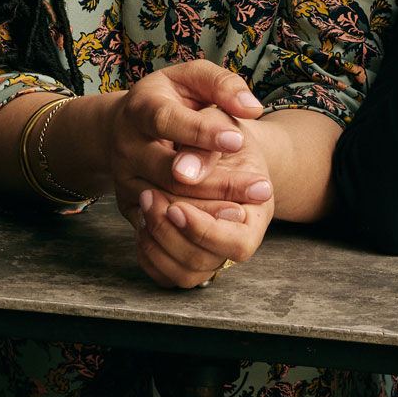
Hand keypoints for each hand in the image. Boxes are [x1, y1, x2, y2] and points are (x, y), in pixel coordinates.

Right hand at [105, 60, 272, 225]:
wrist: (126, 128)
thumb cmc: (170, 100)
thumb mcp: (192, 79)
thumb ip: (223, 85)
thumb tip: (251, 107)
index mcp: (140, 109)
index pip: (165, 121)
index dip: (201, 133)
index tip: (238, 140)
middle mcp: (126, 148)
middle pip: (169, 174)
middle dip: (217, 184)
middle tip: (262, 187)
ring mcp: (126, 181)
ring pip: (167, 206)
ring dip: (209, 213)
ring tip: (249, 212)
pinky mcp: (130, 207)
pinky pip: (159, 228)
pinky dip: (190, 233)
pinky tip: (224, 230)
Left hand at [133, 119, 279, 286]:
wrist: (213, 139)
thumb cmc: (220, 126)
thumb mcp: (220, 122)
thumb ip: (206, 144)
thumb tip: (184, 171)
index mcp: (257, 211)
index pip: (237, 242)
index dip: (204, 229)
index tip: (176, 205)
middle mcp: (235, 237)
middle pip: (204, 261)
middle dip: (172, 232)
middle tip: (147, 195)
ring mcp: (210, 249)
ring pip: (182, 274)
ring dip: (157, 243)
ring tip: (143, 202)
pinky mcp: (184, 252)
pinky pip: (164, 274)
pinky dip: (148, 253)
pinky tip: (140, 218)